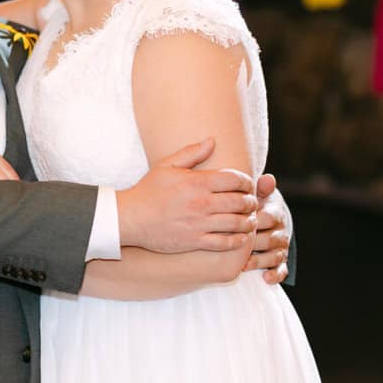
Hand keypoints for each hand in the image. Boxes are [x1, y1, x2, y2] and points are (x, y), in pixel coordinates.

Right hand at [116, 138, 257, 254]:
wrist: (129, 218)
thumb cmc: (148, 191)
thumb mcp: (167, 165)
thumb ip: (192, 153)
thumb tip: (212, 140)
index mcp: (197, 182)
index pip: (235, 179)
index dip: (247, 182)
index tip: (248, 185)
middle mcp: (201, 203)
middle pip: (240, 201)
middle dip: (251, 202)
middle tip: (253, 203)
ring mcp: (199, 223)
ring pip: (237, 223)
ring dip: (249, 222)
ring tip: (250, 220)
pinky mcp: (195, 241)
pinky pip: (224, 243)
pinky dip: (237, 241)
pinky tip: (241, 238)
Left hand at [246, 173, 290, 284]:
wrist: (262, 218)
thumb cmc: (254, 206)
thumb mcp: (257, 195)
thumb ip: (261, 189)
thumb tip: (268, 179)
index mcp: (275, 214)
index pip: (269, 218)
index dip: (256, 221)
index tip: (240, 225)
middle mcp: (281, 231)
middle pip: (271, 238)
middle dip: (256, 244)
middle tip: (239, 248)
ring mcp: (281, 247)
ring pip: (275, 256)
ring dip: (261, 261)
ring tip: (245, 266)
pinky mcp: (280, 261)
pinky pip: (281, 269)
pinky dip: (276, 275)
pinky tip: (266, 278)